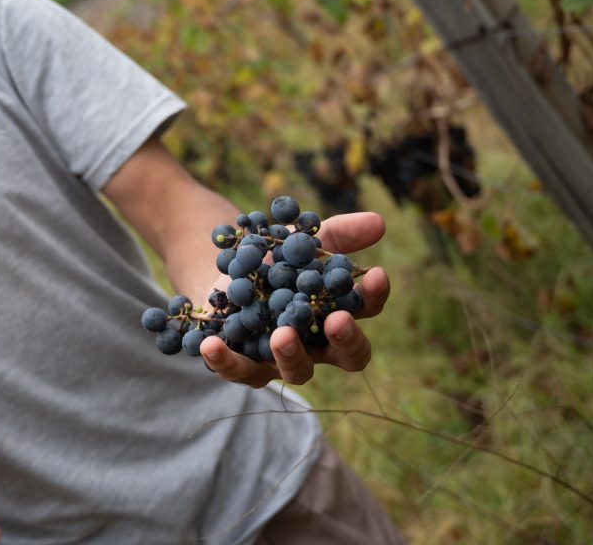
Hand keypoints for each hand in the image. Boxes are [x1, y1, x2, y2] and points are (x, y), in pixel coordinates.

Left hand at [199, 211, 390, 386]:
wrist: (223, 273)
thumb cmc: (275, 259)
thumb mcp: (302, 239)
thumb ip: (337, 233)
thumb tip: (379, 222)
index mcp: (336, 312)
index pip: (364, 310)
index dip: (373, 295)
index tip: (378, 274)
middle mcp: (317, 345)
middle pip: (345, 355)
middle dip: (345, 339)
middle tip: (337, 320)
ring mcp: (281, 361)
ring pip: (296, 371)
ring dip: (291, 354)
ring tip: (281, 335)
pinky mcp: (244, 366)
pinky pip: (237, 370)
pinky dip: (224, 360)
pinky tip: (212, 345)